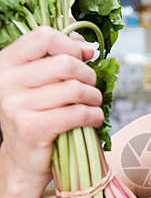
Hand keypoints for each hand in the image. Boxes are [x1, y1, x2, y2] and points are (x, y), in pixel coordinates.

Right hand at [0, 27, 103, 197]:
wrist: (24, 160)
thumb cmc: (38, 116)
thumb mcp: (41, 83)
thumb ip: (58, 57)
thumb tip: (85, 46)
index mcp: (6, 63)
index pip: (43, 36)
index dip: (70, 44)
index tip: (83, 57)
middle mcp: (6, 82)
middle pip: (65, 63)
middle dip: (88, 75)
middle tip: (92, 87)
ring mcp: (16, 105)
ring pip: (74, 89)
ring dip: (94, 97)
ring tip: (94, 104)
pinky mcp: (32, 128)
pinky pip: (77, 114)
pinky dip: (94, 116)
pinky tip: (94, 119)